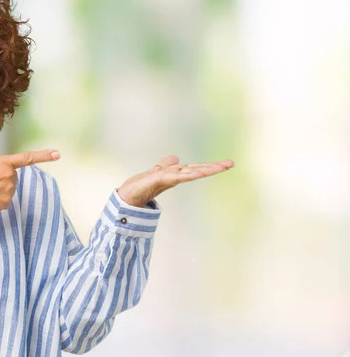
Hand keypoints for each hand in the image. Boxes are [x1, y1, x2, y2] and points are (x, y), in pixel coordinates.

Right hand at [0, 149, 59, 211]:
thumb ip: (1, 169)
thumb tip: (7, 180)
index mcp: (3, 162)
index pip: (27, 158)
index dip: (44, 156)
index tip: (57, 154)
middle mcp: (10, 175)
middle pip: (13, 177)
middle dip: (3, 179)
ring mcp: (9, 189)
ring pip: (10, 188)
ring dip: (1, 189)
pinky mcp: (7, 202)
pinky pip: (6, 199)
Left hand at [117, 155, 234, 207]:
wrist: (126, 198)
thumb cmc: (139, 187)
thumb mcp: (155, 172)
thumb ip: (166, 166)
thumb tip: (177, 158)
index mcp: (174, 175)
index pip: (194, 168)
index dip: (209, 166)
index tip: (227, 164)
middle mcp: (173, 178)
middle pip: (196, 170)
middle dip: (212, 168)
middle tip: (230, 164)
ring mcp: (166, 179)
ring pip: (188, 173)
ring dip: (203, 170)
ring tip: (219, 167)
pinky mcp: (157, 181)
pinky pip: (174, 176)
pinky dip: (185, 174)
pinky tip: (196, 173)